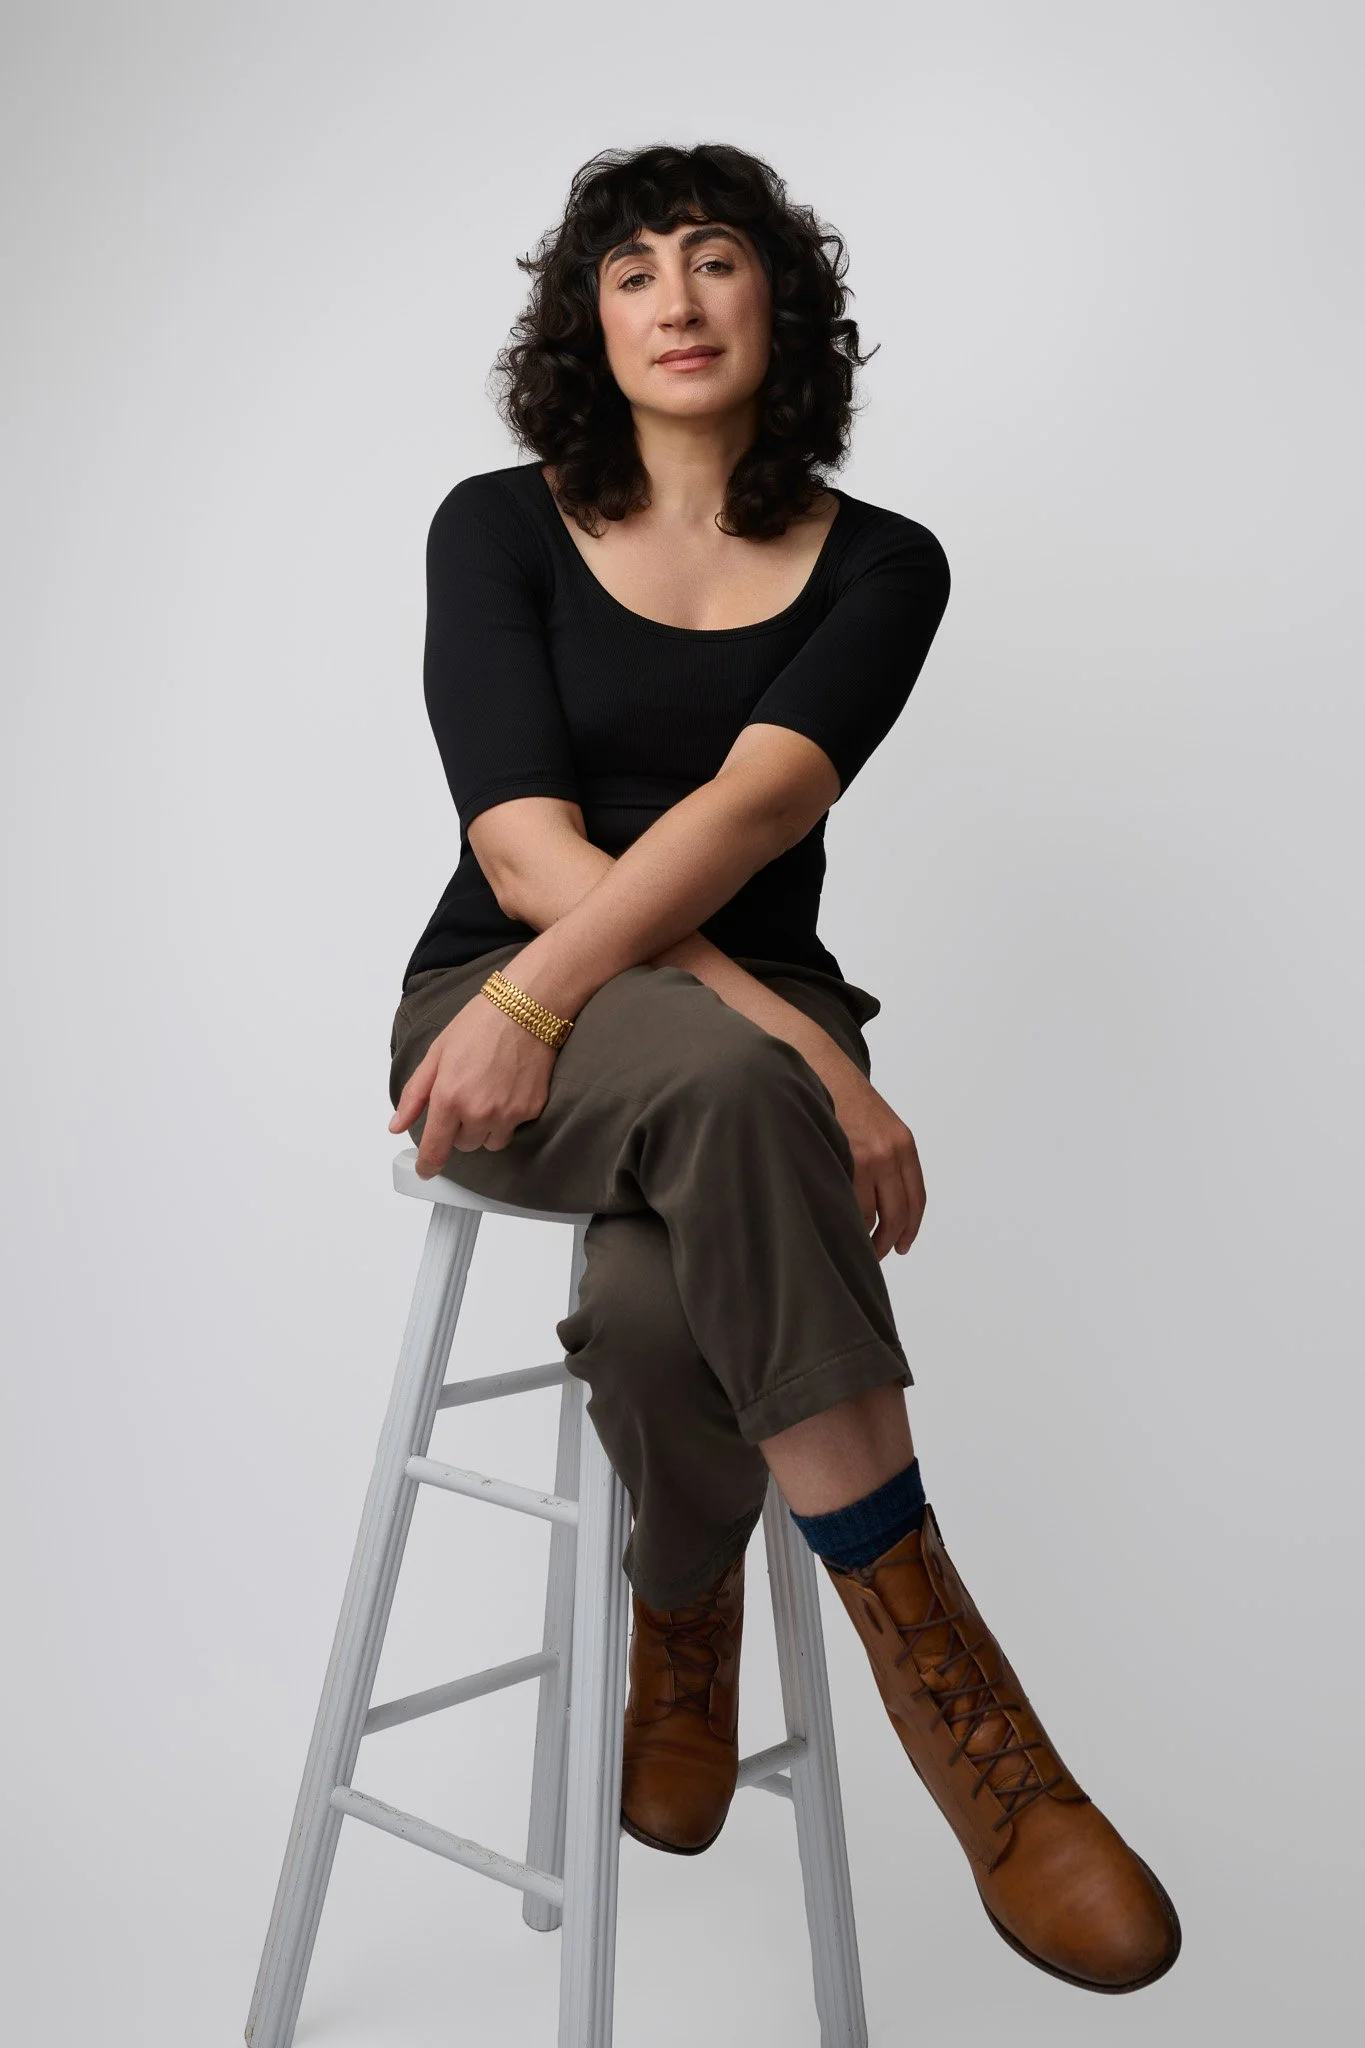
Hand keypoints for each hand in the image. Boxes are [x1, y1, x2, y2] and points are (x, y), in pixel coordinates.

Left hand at [388, 991, 558, 1177]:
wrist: (526, 1008)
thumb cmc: (479, 1023)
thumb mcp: (436, 1054)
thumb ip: (415, 1095)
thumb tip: (396, 1125)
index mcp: (449, 1097)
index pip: (436, 1148)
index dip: (428, 1164)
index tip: (426, 1170)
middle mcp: (478, 1111)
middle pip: (465, 1145)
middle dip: (460, 1130)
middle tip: (465, 1099)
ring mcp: (508, 1113)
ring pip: (491, 1142)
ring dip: (485, 1129)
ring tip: (488, 1096)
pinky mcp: (531, 1109)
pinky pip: (514, 1127)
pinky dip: (508, 1116)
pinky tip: (508, 1088)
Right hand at [822, 1065, 926, 1259]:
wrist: (816, 1064)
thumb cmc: (838, 1093)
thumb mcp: (874, 1122)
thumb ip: (882, 1155)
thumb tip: (877, 1198)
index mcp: (903, 1144)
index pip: (915, 1198)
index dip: (910, 1228)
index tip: (904, 1245)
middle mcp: (891, 1152)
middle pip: (897, 1214)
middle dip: (889, 1241)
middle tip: (876, 1255)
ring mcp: (867, 1156)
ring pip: (870, 1216)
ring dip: (863, 1236)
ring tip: (851, 1245)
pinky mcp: (843, 1157)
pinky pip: (846, 1203)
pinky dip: (843, 1220)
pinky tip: (835, 1225)